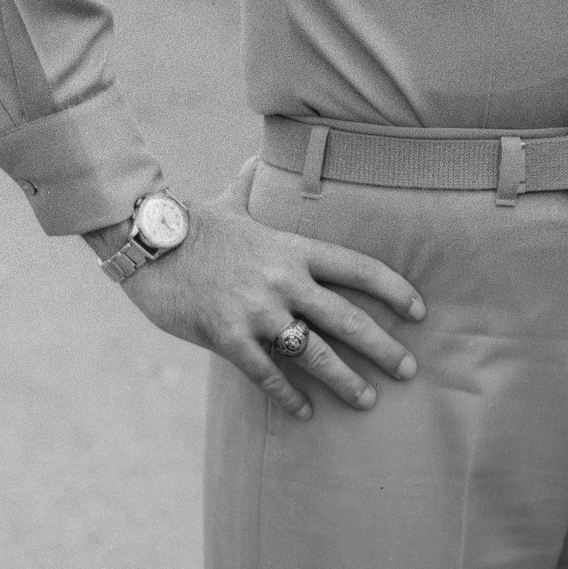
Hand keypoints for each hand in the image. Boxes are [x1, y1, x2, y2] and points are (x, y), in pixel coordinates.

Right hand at [101, 193, 424, 421]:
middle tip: (410, 370)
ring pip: (315, 353)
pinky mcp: (228, 337)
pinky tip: (306, 412)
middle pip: (349, 318)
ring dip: (346, 380)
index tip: (420, 311)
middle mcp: (285, 280)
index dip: (395, 290)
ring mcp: (258, 311)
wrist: (147, 244)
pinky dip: (289, 396)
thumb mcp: (232, 201)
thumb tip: (258, 156)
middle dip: (384, 347)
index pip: (360, 268)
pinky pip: (268, 374)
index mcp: (294, 247)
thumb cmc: (193, 224)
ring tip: (369, 400)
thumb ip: (253, 185)